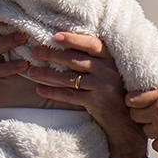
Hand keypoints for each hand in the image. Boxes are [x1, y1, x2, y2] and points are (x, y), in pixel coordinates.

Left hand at [27, 32, 147, 157]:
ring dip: (47, 74)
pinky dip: (52, 93)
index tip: (55, 36)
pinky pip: (69, 95)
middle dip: (52, 54)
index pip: (91, 44)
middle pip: (75, 59)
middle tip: (34, 51)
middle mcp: (108, 71)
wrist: (126, 121)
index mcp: (112, 60)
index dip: (73, 39)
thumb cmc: (115, 93)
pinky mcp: (96, 102)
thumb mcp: (111, 73)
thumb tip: (68, 46)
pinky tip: (40, 90)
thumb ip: (97, 60)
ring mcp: (103, 87)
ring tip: (31, 72)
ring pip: (69, 77)